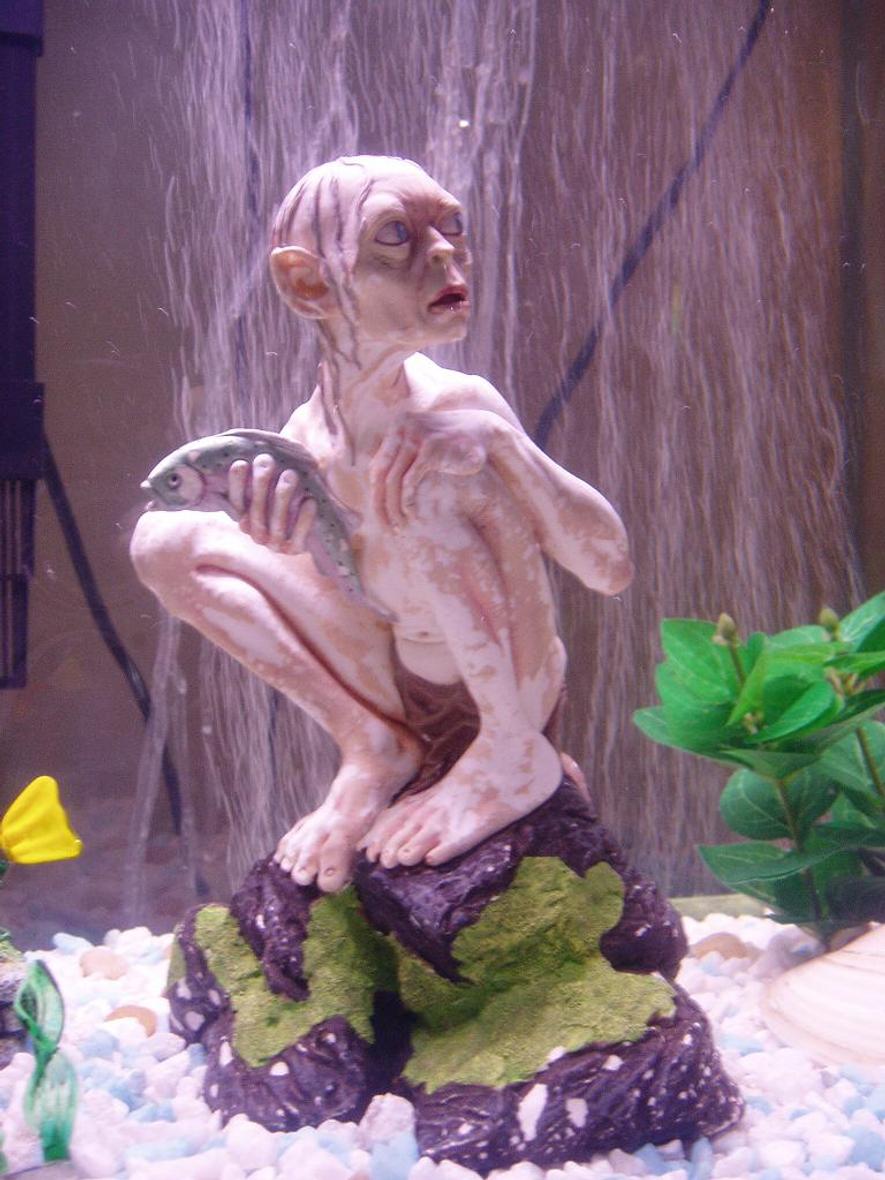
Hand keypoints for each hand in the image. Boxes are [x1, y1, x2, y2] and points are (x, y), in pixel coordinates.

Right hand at [227, 455, 316, 553]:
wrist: (317, 524)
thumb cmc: (291, 493)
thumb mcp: (274, 481)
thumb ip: (263, 471)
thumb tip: (258, 450)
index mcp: (245, 516)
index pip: (235, 501)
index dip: (236, 484)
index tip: (240, 463)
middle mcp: (256, 532)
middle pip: (255, 511)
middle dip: (260, 484)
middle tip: (267, 460)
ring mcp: (274, 544)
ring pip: (276, 525)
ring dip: (283, 497)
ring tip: (291, 474)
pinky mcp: (293, 549)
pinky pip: (297, 538)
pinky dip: (304, 519)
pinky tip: (310, 500)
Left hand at [371, 410, 491, 527]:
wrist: (487, 431)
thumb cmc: (455, 445)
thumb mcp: (424, 447)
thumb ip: (403, 458)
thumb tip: (377, 481)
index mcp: (397, 425)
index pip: (377, 466)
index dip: (375, 493)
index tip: (381, 516)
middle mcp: (402, 426)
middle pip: (379, 474)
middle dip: (379, 505)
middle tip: (385, 529)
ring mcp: (416, 436)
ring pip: (392, 480)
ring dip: (393, 508)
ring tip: (399, 527)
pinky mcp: (430, 449)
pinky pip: (409, 481)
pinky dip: (406, 501)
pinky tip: (410, 515)